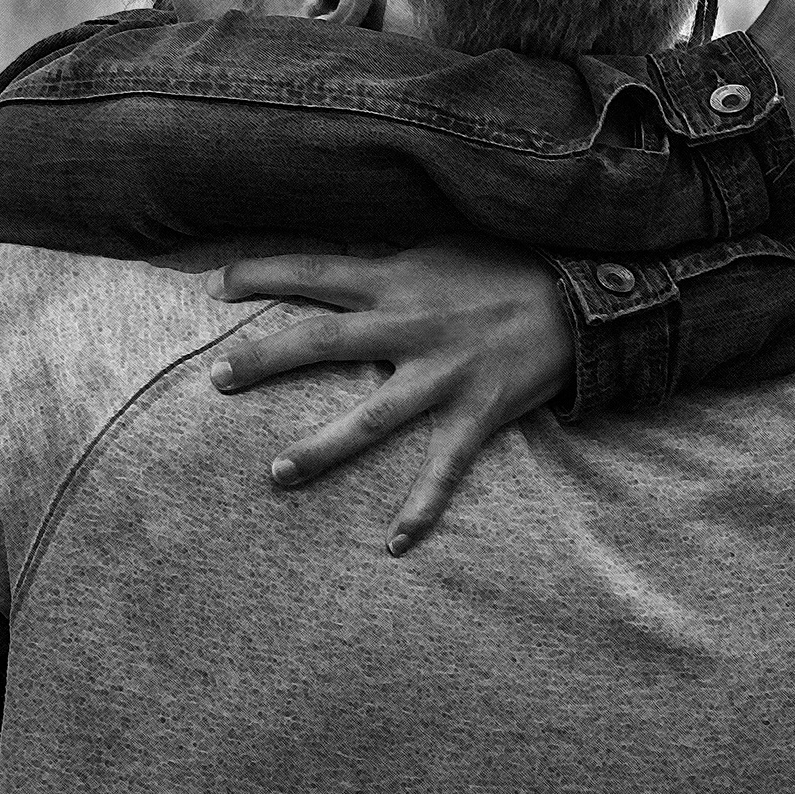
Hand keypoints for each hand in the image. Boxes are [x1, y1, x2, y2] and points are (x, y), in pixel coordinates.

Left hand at [204, 240, 572, 554]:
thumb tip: (334, 265)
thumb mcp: (438, 249)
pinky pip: (443, 468)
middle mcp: (411, 327)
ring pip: (370, 418)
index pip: (315, 270)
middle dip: (264, 361)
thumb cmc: (504, 268)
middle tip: (214, 379)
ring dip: (321, 448)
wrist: (580, 300)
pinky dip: (421, 507)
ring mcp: (442, 375)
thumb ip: (386, 264)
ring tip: (275, 473)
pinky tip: (395, 544)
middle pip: (321, 342)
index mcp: (397, 280)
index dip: (262, 275)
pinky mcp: (477, 413)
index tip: (216, 286)